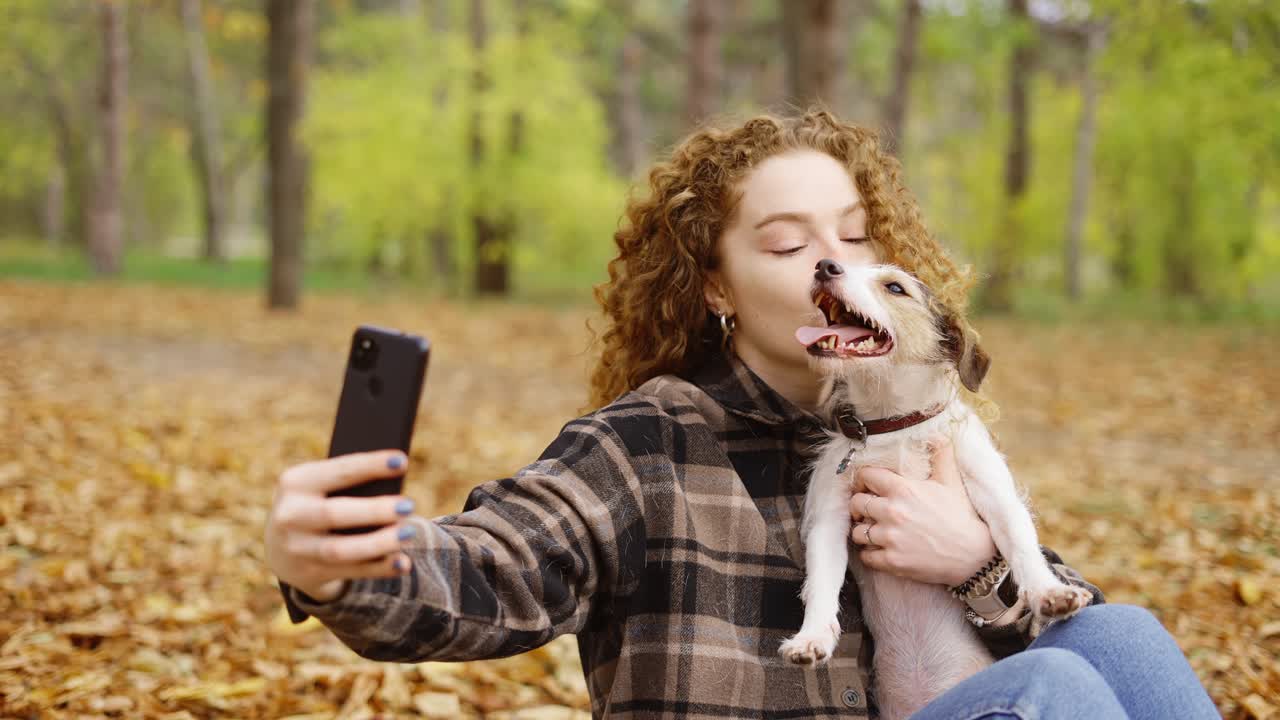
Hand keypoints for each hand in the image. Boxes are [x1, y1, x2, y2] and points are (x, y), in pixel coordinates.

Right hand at [264, 450, 418, 601]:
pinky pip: (350, 572)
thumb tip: (398, 476)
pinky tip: (402, 563)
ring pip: (341, 549)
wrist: (282, 549)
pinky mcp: (309, 574)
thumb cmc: (318, 504)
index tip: (401, 461)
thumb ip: (350, 484)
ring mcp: (297, 548)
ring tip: (409, 533)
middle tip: (408, 505)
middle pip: (334, 513)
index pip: (337, 472)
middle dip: (374, 510)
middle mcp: (290, 515)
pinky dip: (379, 568)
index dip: (369, 466)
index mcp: (295, 483)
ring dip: (379, 543)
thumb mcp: (321, 487)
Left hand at [848, 436, 995, 586]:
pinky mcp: (892, 561)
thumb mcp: (951, 482)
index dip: (865, 480)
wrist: (975, 555)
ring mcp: (890, 538)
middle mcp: (892, 512)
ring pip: (857, 531)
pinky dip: (870, 554)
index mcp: (903, 490)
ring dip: (864, 530)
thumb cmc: (962, 516)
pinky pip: (865, 556)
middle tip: (870, 510)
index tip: (870, 486)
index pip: (866, 476)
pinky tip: (882, 550)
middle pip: (856, 503)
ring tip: (876, 531)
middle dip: (861, 505)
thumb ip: (941, 455)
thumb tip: (938, 433)